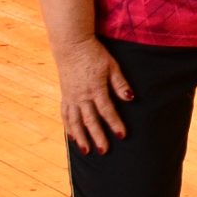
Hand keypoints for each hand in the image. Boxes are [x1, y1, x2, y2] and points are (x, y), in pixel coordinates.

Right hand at [55, 38, 132, 154]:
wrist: (72, 45)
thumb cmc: (95, 54)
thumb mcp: (112, 66)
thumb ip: (120, 83)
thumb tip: (130, 98)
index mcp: (96, 89)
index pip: (107, 111)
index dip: (115, 124)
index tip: (121, 135)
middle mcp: (81, 96)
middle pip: (90, 120)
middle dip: (98, 137)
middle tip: (104, 151)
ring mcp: (71, 97)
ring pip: (75, 121)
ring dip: (80, 137)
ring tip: (86, 151)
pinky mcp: (65, 95)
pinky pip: (65, 114)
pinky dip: (69, 127)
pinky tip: (72, 137)